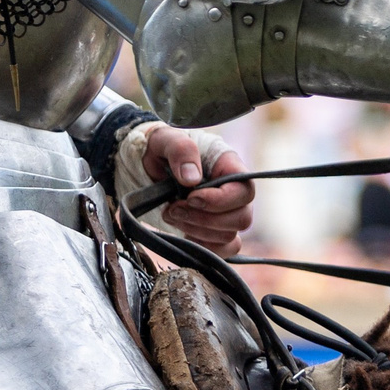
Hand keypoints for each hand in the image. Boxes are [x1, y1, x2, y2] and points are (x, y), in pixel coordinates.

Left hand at [121, 122, 255, 255]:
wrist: (145, 166)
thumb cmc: (160, 149)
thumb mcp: (166, 140)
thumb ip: (181, 151)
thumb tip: (192, 178)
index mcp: (229, 166)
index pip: (244, 190)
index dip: (220, 200)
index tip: (191, 197)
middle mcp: (233, 193)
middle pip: (242, 218)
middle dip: (204, 219)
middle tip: (174, 208)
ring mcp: (226, 215)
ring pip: (229, 237)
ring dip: (196, 230)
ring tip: (171, 214)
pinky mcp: (213, 233)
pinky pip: (222, 250)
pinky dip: (201, 246)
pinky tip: (182, 231)